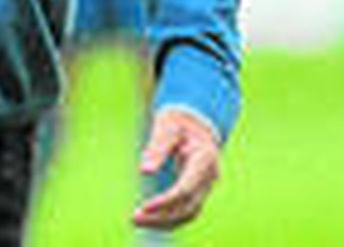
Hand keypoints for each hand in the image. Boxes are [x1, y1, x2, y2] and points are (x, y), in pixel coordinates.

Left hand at [133, 107, 220, 230]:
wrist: (196, 121)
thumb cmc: (178, 121)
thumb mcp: (166, 126)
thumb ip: (157, 147)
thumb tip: (144, 171)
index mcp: (204, 159)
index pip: (186, 189)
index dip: (166, 201)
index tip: (144, 208)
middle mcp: (210, 177)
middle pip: (188, 207)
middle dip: (162, 217)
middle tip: (134, 219)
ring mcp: (206, 186)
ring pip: (189, 214)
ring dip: (165, 222)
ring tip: (136, 221)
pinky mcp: (198, 191)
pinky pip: (187, 211)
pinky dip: (169, 219)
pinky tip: (148, 219)